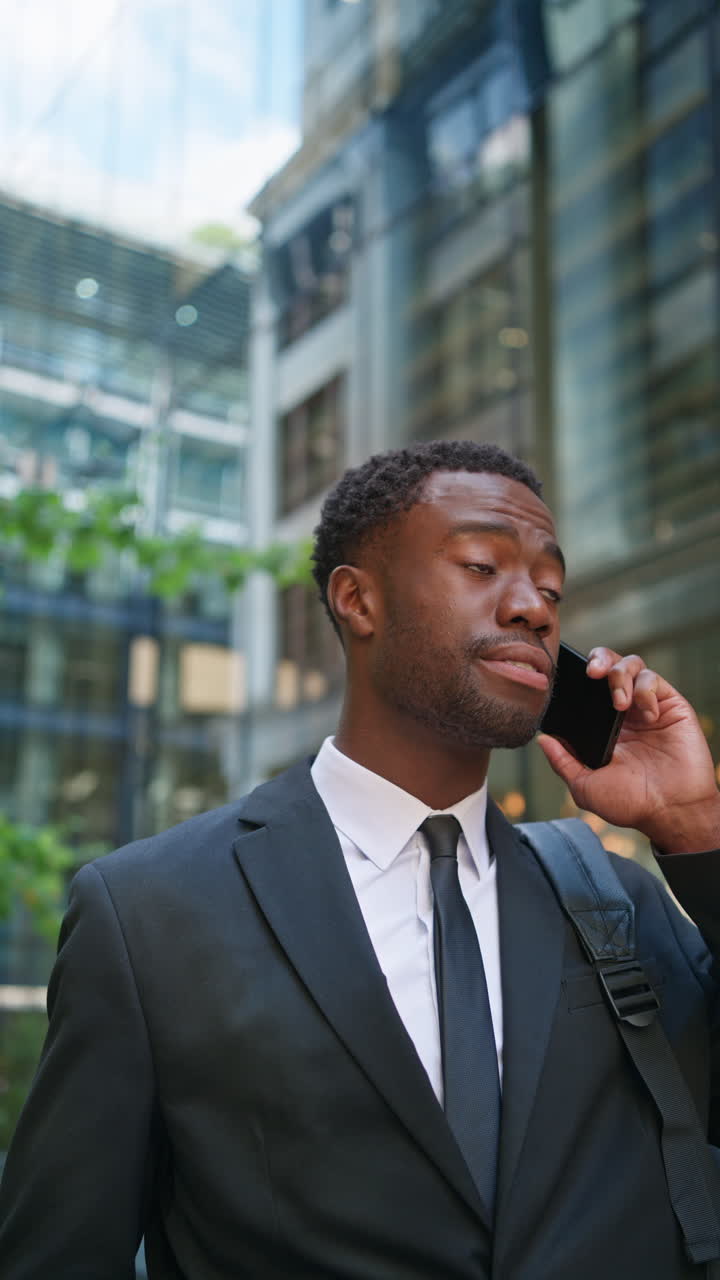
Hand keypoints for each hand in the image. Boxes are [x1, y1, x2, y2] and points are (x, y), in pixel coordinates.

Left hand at [537, 647, 719, 853]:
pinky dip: (645, 690)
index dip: (575, 677)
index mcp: (601, 727)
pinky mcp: (670, 705)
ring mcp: (646, 706)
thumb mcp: (585, 786)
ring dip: (620, 675)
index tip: (564, 677)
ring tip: (619, 703)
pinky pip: (653, 679)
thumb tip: (542, 739)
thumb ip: (563, 762)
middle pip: (608, 665)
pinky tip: (647, 715)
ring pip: (630, 665)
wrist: (671, 811)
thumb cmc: (631, 803)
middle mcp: (623, 712)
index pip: (586, 689)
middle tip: (590, 673)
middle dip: (597, 659)